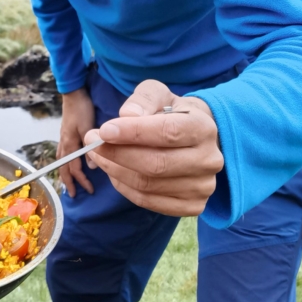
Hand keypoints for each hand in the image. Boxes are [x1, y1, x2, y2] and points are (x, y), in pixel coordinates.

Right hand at [57, 88, 96, 196]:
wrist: (74, 93)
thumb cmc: (82, 109)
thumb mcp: (88, 127)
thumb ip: (89, 146)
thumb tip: (92, 166)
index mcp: (69, 144)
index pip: (74, 168)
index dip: (81, 180)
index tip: (90, 190)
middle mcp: (64, 143)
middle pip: (63, 167)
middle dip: (68, 182)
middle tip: (73, 195)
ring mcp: (63, 138)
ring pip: (61, 160)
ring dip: (65, 173)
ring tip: (68, 182)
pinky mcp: (65, 133)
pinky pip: (62, 153)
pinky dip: (64, 162)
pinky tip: (67, 162)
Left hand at [83, 79, 223, 215]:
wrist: (195, 138)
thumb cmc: (172, 113)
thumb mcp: (159, 94)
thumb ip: (143, 100)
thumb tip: (127, 115)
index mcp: (203, 128)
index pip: (167, 133)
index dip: (133, 133)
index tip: (104, 130)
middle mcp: (209, 160)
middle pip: (155, 164)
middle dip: (116, 153)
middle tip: (92, 142)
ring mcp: (203, 187)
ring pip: (148, 185)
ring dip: (115, 170)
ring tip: (99, 155)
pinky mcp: (192, 206)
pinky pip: (148, 201)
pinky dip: (124, 187)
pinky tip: (114, 171)